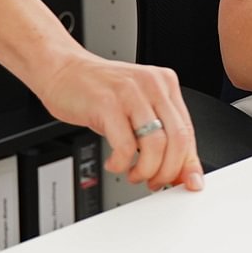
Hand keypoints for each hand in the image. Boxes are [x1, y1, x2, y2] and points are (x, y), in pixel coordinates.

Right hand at [35, 55, 204, 191]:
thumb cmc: (98, 91)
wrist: (62, 69)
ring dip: (145, 171)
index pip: (189, 131)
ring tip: (133, 173)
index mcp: (165, 84)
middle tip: (155, 182)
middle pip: (178, 140)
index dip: (188, 163)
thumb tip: (179, 170)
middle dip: (168, 171)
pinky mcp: (107, 103)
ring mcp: (130, 93)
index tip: (187, 183)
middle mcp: (152, 85)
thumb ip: (159, 134)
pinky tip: (114, 163)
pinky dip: (121, 164)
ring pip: (155, 146)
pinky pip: (125, 146)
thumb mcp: (136, 108)